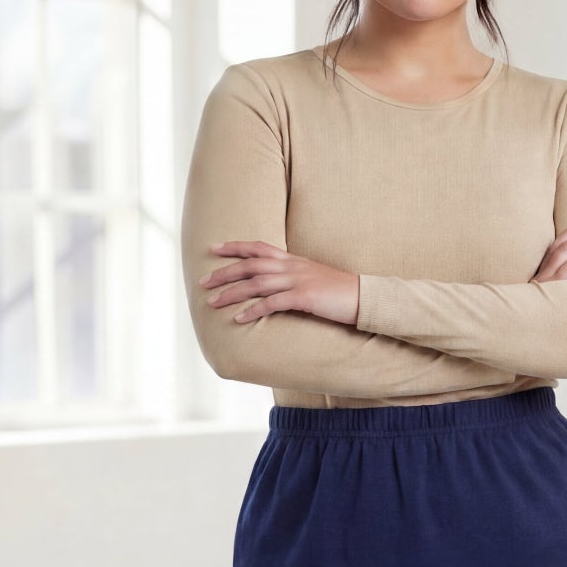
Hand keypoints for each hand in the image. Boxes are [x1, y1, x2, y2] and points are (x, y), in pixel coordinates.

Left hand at [198, 242, 359, 324]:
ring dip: (232, 293)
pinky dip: (254, 310)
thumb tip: (272, 286)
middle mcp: (292, 267)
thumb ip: (292, 278)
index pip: (258, 247)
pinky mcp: (304, 297)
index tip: (214, 249)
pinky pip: (273, 303)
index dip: (235, 247)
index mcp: (292, 260)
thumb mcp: (312, 278)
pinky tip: (240, 319)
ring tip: (213, 302)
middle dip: (225, 272)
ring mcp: (298, 280)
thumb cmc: (337, 292)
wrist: (362, 297)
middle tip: (204, 282)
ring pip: (257, 283)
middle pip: (251, 264)